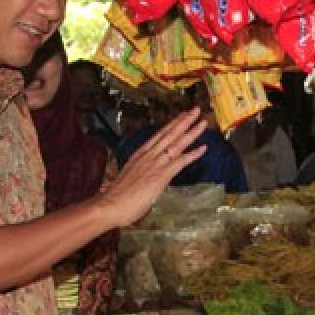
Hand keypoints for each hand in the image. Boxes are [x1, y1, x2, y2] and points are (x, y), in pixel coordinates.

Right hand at [97, 110, 205, 227]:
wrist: (110, 204)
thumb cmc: (117, 197)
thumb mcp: (129, 179)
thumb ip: (139, 174)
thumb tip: (144, 176)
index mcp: (139, 155)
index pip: (158, 135)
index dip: (171, 124)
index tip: (180, 115)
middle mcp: (148, 155)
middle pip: (169, 134)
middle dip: (184, 121)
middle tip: (195, 110)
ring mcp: (155, 163)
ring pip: (176, 143)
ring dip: (191, 132)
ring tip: (202, 122)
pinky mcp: (161, 175)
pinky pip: (180, 161)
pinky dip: (193, 154)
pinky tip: (203, 148)